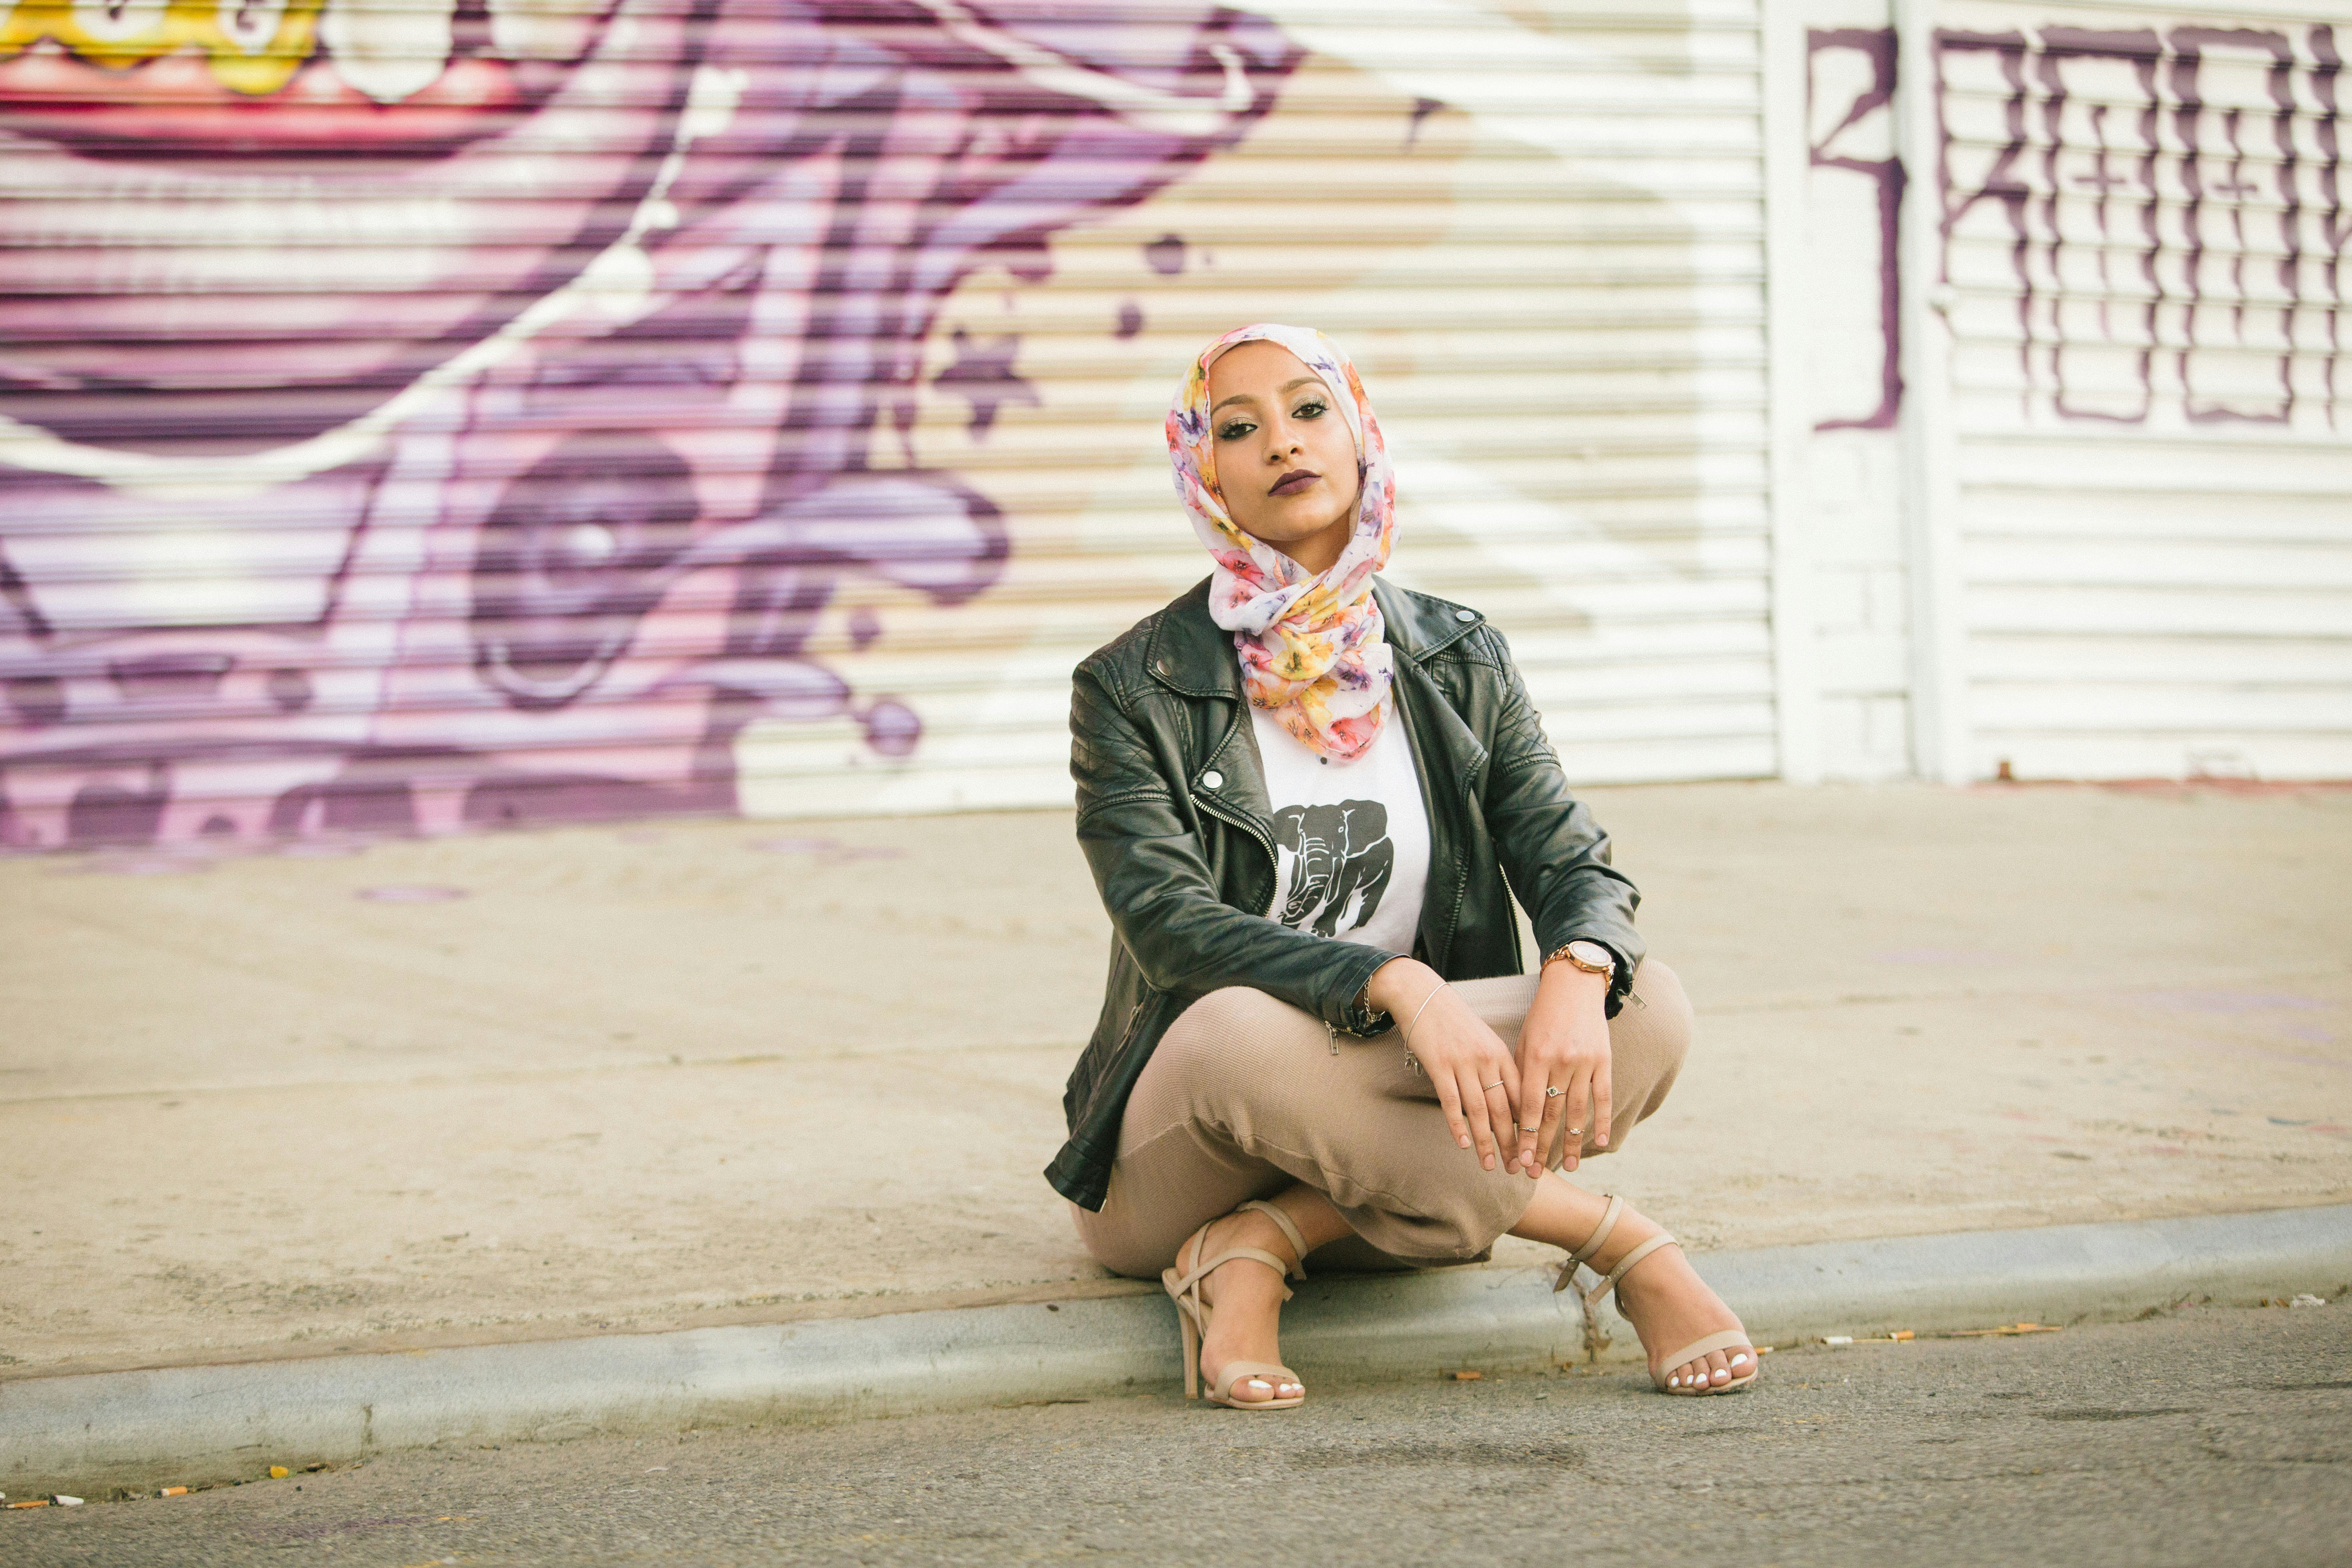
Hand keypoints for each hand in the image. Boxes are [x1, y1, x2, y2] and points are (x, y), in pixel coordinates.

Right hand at [1366, 958, 1520, 1172]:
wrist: (1422, 995)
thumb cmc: (1454, 1022)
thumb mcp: (1484, 1042)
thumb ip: (1497, 1070)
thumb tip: (1509, 1105)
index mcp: (1501, 1055)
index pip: (1521, 1096)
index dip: (1528, 1126)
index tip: (1533, 1150)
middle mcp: (1486, 1060)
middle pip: (1504, 1109)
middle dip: (1511, 1142)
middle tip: (1516, 1167)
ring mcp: (1462, 1062)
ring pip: (1479, 1110)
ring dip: (1486, 1141)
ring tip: (1490, 1165)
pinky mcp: (1439, 1065)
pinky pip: (1451, 1101)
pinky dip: (1458, 1124)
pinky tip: (1464, 1144)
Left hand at [1512, 961, 1612, 1177]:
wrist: (1574, 987)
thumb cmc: (1542, 1018)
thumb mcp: (1524, 1042)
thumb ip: (1522, 1076)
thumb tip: (1516, 1115)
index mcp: (1537, 1057)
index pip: (1530, 1105)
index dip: (1526, 1135)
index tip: (1521, 1159)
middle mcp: (1562, 1062)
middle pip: (1553, 1113)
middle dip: (1543, 1145)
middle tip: (1536, 1173)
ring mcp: (1585, 1062)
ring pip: (1578, 1110)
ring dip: (1572, 1140)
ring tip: (1569, 1166)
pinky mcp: (1604, 1060)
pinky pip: (1603, 1096)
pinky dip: (1602, 1120)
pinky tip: (1600, 1143)